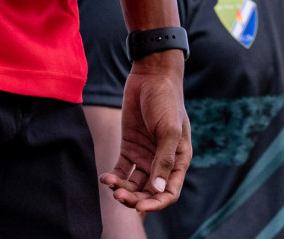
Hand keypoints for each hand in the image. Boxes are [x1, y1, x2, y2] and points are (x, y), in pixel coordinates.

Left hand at [101, 50, 190, 212]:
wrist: (151, 76)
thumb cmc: (167, 101)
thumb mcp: (169, 131)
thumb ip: (164, 160)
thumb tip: (159, 190)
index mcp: (179, 160)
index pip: (169, 192)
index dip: (156, 203)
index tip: (140, 206)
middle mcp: (162, 161)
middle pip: (149, 191)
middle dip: (135, 198)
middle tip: (119, 196)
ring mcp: (145, 155)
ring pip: (133, 183)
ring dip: (122, 189)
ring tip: (110, 184)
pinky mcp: (130, 147)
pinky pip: (121, 170)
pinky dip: (113, 177)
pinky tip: (104, 178)